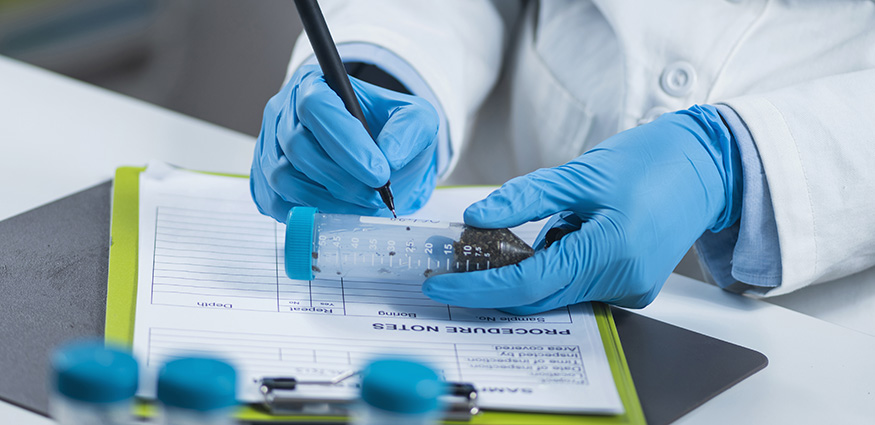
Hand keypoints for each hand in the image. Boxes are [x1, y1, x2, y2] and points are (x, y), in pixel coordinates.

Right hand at [251, 65, 438, 219]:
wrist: (375, 155)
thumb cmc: (389, 132)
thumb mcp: (415, 119)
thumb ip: (409, 131)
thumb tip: (389, 157)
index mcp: (315, 85)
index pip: (316, 107)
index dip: (347, 143)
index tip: (380, 172)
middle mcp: (283, 112)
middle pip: (297, 146)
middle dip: (341, 179)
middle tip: (375, 195)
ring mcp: (269, 147)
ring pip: (282, 178)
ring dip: (326, 200)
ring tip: (360, 204)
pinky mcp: (264, 180)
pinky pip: (274, 202)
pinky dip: (305, 214)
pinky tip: (336, 211)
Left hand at [423, 105, 741, 312]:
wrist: (705, 165)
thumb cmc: (651, 161)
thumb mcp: (580, 173)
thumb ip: (525, 199)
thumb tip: (477, 218)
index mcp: (610, 252)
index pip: (527, 285)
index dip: (477, 289)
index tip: (439, 285)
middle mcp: (622, 281)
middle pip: (539, 297)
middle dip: (493, 282)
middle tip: (457, 261)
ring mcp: (630, 289)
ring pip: (556, 292)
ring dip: (528, 268)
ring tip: (533, 227)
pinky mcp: (632, 286)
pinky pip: (577, 285)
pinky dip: (555, 266)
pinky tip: (564, 232)